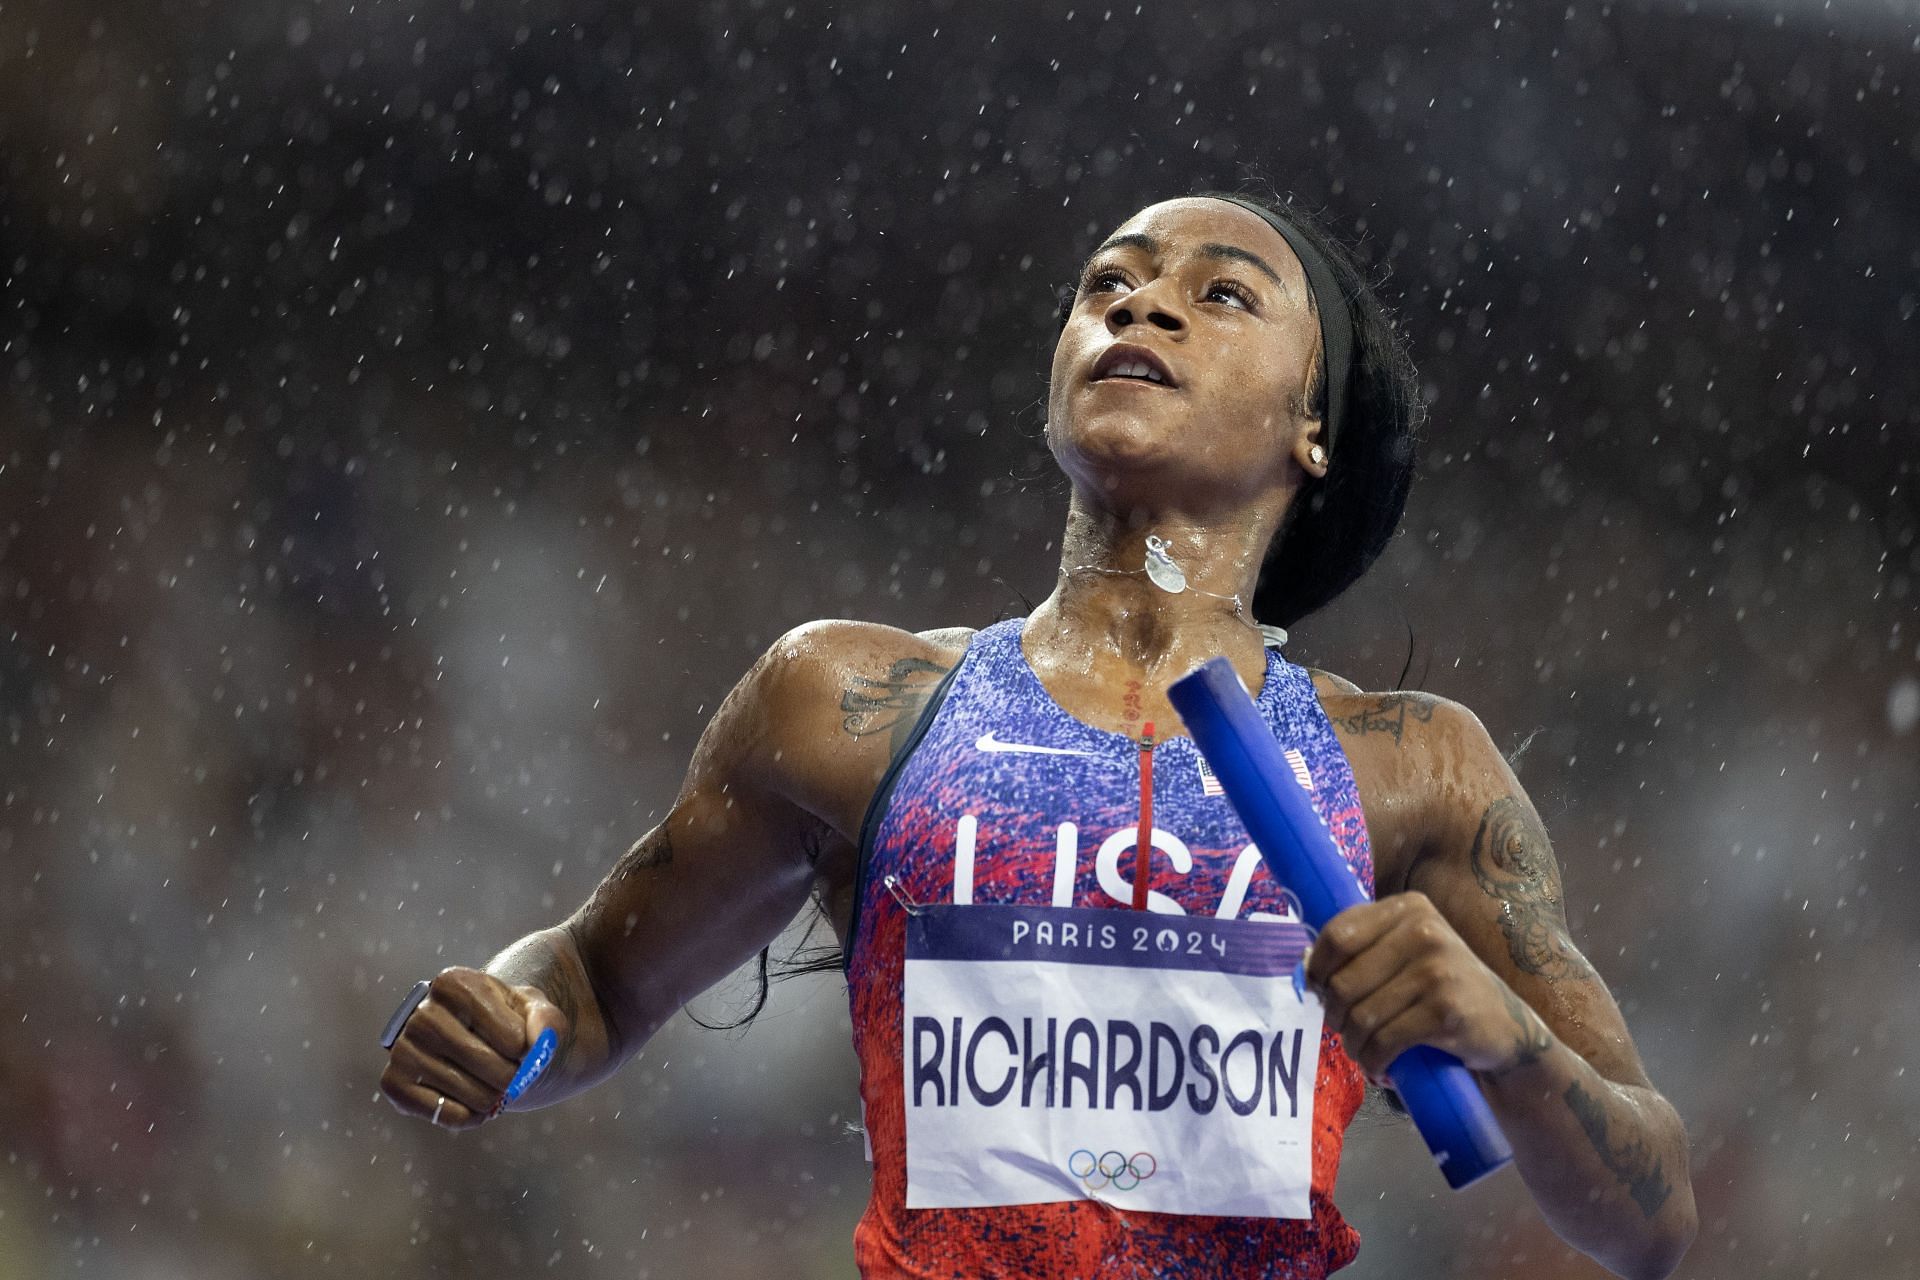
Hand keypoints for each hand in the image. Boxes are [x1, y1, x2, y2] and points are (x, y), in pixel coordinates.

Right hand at [378, 967, 567, 1130]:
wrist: (476, 1043)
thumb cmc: (508, 1022)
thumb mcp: (536, 1012)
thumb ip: (547, 1021)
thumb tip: (536, 1043)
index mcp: (454, 983)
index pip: (511, 1035)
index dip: (526, 1049)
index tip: (520, 1044)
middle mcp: (421, 1012)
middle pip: (489, 1065)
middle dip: (512, 1077)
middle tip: (512, 1073)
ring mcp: (403, 1048)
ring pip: (472, 1093)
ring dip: (495, 1098)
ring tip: (492, 1085)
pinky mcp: (394, 1083)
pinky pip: (447, 1115)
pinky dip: (472, 1116)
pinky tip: (473, 1102)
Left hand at [1302, 891, 1551, 1081]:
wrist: (1505, 1027)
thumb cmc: (1442, 989)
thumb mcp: (1407, 952)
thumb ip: (1363, 949)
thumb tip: (1304, 968)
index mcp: (1408, 908)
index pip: (1337, 935)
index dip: (1317, 971)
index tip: (1320, 993)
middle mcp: (1423, 931)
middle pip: (1343, 981)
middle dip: (1334, 1015)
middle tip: (1345, 1031)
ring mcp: (1437, 970)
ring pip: (1360, 1016)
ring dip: (1353, 1045)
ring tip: (1362, 1052)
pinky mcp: (1446, 1011)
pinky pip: (1385, 1042)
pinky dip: (1374, 1061)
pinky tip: (1380, 1066)